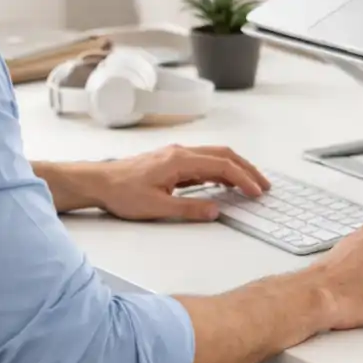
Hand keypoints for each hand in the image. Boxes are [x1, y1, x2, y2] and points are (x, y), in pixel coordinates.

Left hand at [91, 144, 269, 221]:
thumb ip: (189, 208)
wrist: (99, 182)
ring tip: (250, 184)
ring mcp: (176, 155)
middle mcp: (180, 153)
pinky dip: (219, 170)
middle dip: (246, 169)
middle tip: (263, 185)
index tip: (257, 191)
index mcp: (180, 160)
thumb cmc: (123, 193)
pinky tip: (223, 183)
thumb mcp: (157, 207)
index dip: (243, 178)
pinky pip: (203, 162)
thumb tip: (216, 210)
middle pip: (223, 155)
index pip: (221, 165)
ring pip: (214, 156)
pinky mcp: (171, 161)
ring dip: (234, 168)